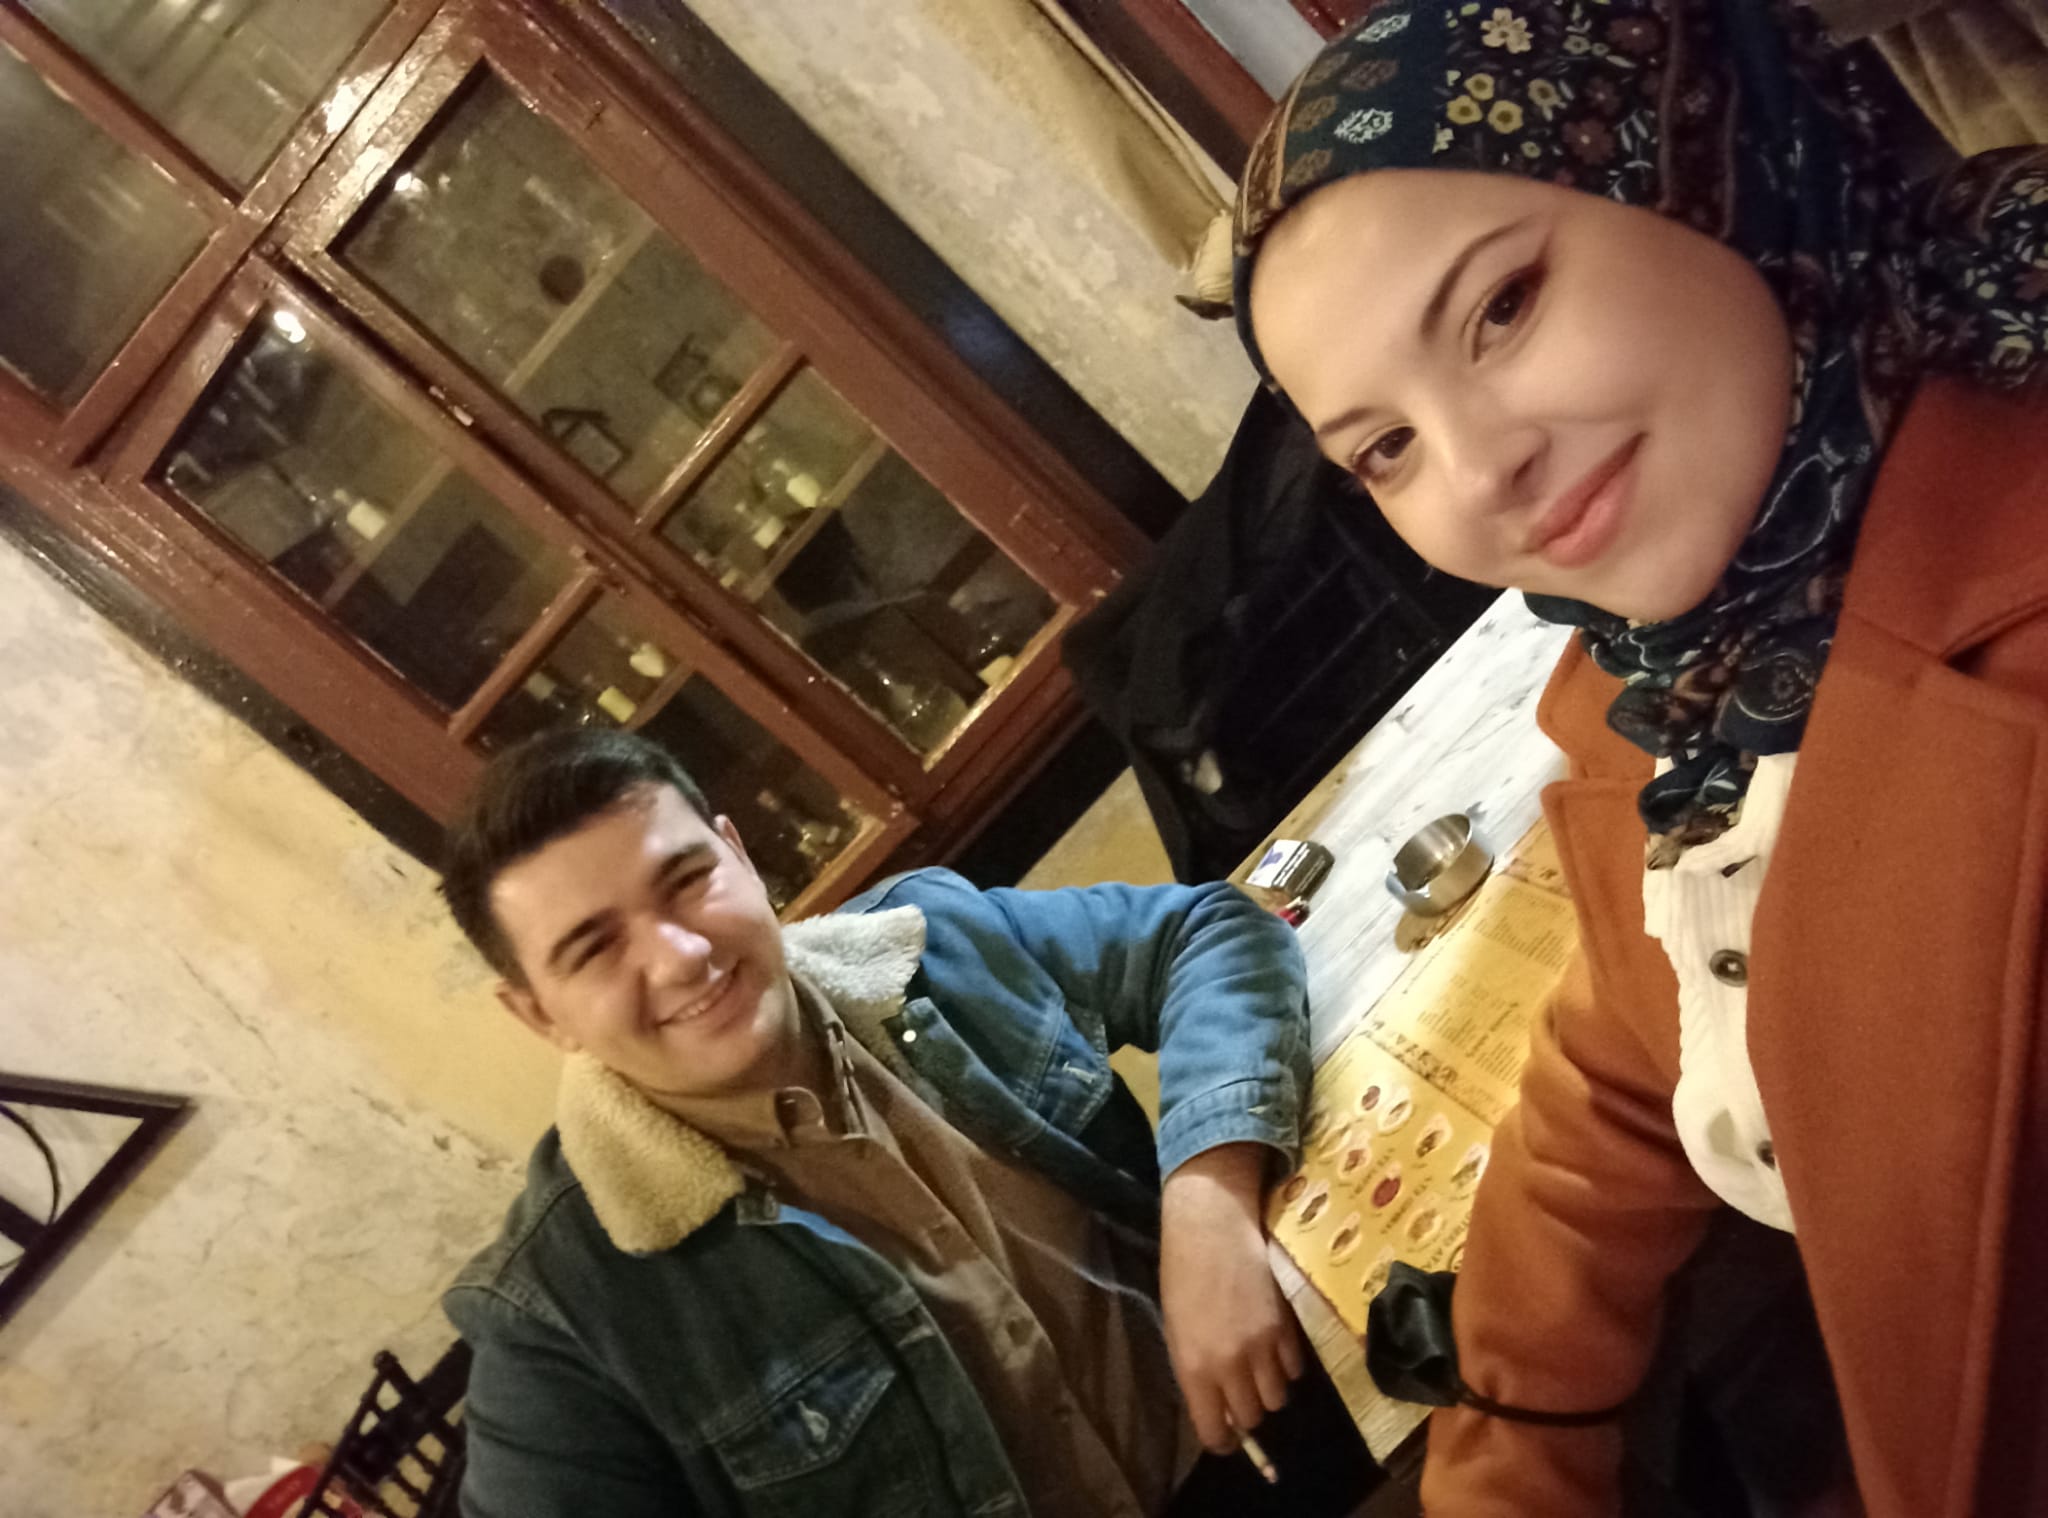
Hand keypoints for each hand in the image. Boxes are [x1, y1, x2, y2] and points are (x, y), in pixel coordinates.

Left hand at [1160, 1142, 1305, 1453]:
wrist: (1212, 1224)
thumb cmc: (1183, 1272)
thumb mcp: (1176, 1328)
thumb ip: (1196, 1370)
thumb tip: (1217, 1405)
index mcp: (1193, 1368)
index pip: (1214, 1432)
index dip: (1222, 1439)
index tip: (1226, 1434)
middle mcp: (1230, 1366)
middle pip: (1252, 1417)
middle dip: (1246, 1410)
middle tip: (1240, 1390)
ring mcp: (1263, 1348)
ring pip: (1277, 1398)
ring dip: (1268, 1388)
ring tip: (1259, 1364)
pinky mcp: (1287, 1328)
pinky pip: (1294, 1369)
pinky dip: (1286, 1364)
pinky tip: (1274, 1344)